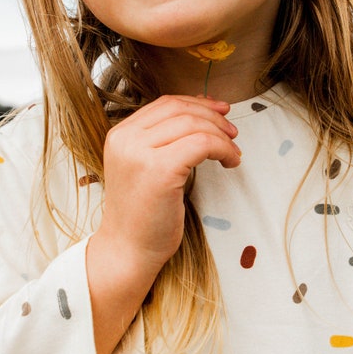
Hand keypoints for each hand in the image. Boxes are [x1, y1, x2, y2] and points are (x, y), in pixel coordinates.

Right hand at [87, 95, 239, 351]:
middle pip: (180, 110)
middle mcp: (126, 139)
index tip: (220, 111)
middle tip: (233, 131)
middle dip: (213, 117)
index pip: (165, 103)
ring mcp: (141, 153)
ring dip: (222, 134)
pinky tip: (230, 162)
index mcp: (120, 134)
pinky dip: (223, 148)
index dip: (197, 103)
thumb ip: (164, 139)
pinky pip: (203, 144)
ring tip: (233, 151)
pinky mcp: (161, 170)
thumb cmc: (142, 214)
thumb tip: (202, 110)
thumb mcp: (145, 166)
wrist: (128, 250)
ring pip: (194, 124)